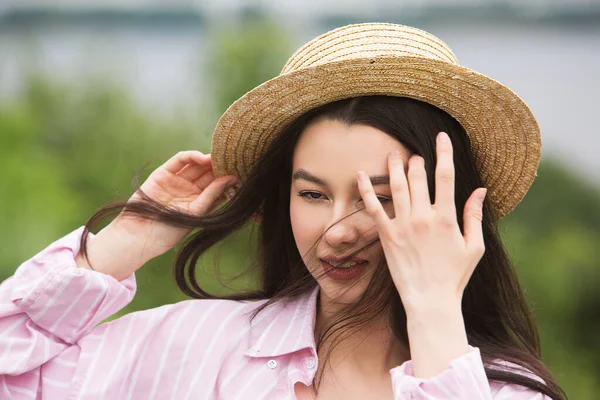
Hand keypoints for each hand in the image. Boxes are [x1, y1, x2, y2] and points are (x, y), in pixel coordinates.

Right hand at [112, 151, 238, 259]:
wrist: (141, 235)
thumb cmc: (170, 230)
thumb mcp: (196, 213)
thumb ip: (212, 195)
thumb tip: (231, 178)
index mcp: (200, 202)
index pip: (218, 186)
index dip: (227, 178)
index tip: (240, 172)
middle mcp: (190, 190)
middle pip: (208, 173)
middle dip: (219, 166)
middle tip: (232, 158)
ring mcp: (177, 181)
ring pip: (196, 165)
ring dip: (208, 159)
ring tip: (219, 157)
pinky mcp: (163, 173)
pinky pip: (180, 160)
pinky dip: (191, 156)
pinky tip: (202, 158)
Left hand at [356, 132, 486, 311]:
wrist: (430, 300)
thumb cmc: (455, 276)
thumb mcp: (474, 246)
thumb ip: (474, 216)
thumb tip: (480, 189)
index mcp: (446, 218)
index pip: (446, 177)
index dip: (444, 153)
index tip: (442, 138)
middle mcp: (423, 218)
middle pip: (418, 178)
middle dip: (417, 161)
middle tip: (415, 154)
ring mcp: (403, 226)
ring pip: (396, 187)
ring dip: (394, 167)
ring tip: (392, 154)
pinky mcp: (386, 236)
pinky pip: (374, 208)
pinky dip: (367, 189)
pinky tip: (361, 174)